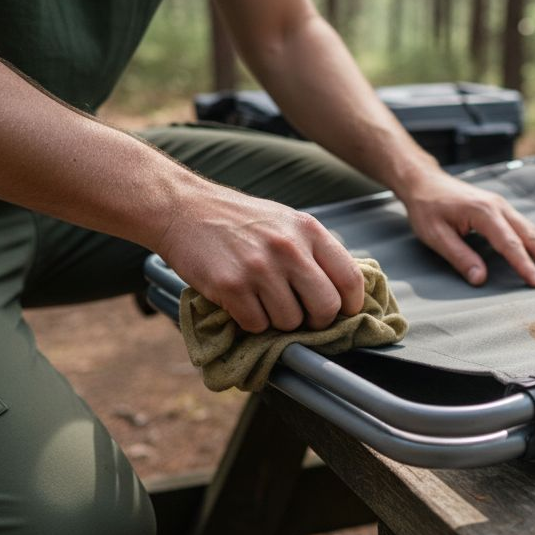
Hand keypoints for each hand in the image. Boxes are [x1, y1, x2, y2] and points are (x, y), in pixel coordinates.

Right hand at [157, 183, 363, 333]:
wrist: (184, 209)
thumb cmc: (238, 220)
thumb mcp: (286, 222)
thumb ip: (314, 251)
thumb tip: (343, 292)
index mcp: (308, 230)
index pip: (350, 278)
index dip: (351, 305)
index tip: (343, 313)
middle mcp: (288, 248)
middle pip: (326, 308)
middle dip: (316, 320)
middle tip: (300, 314)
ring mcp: (260, 268)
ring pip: (290, 322)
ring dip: (278, 321)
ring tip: (262, 299)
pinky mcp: (231, 286)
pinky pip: (256, 325)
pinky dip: (250, 321)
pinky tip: (240, 301)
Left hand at [398, 169, 534, 286]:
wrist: (424, 181)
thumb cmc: (427, 208)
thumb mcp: (435, 235)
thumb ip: (460, 257)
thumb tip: (481, 280)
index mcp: (483, 213)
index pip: (509, 244)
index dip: (525, 265)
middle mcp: (498, 207)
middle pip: (530, 235)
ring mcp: (502, 206)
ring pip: (531, 229)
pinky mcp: (500, 208)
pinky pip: (525, 226)